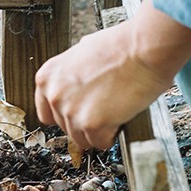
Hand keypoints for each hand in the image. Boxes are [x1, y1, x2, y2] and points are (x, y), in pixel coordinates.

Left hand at [35, 0, 190, 149]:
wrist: (144, 50)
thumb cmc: (121, 47)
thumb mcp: (82, 53)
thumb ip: (71, 75)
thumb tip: (76, 85)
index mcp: (48, 77)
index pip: (46, 113)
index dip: (66, 116)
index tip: (78, 115)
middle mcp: (55, 95)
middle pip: (65, 128)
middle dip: (85, 122)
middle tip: (103, 108)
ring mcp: (71, 111)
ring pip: (81, 139)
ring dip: (98, 131)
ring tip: (113, 112)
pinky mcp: (91, 124)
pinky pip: (100, 143)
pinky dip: (111, 136)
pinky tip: (119, 119)